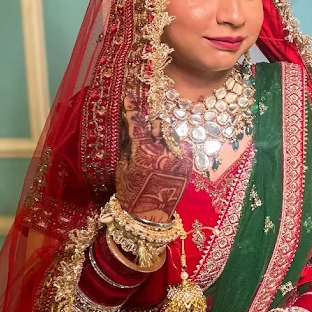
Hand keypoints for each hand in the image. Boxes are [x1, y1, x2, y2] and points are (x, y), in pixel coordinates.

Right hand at [115, 96, 191, 222]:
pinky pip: (180, 146)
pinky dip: (173, 147)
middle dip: (151, 126)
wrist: (150, 215)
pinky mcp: (188, 164)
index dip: (132, 109)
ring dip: (163, 136)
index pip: (137, 124)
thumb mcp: (123, 166)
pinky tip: (165, 157)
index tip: (129, 96)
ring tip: (156, 149)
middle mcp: (165, 152)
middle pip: (158, 126)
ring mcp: (179, 158)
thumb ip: (129, 144)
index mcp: (145, 153)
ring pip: (171, 134)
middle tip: (147, 132)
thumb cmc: (131, 191)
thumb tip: (131, 126)